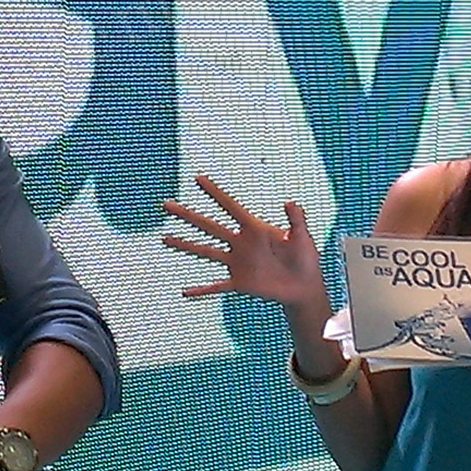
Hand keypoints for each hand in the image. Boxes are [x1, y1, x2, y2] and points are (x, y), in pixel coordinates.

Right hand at [161, 175, 326, 313]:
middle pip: (208, 226)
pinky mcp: (239, 282)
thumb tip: (290, 202)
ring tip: (165, 239)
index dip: (214, 192)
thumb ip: (296, 220)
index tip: (198, 178)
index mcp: (254, 229)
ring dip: (185, 245)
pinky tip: (185, 292)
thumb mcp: (302, 237)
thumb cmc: (305, 259)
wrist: (304, 287)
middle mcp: (240, 243)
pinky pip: (216, 286)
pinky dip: (201, 290)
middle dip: (187, 215)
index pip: (230, 206)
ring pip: (205, 251)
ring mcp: (237, 263)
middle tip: (166, 204)